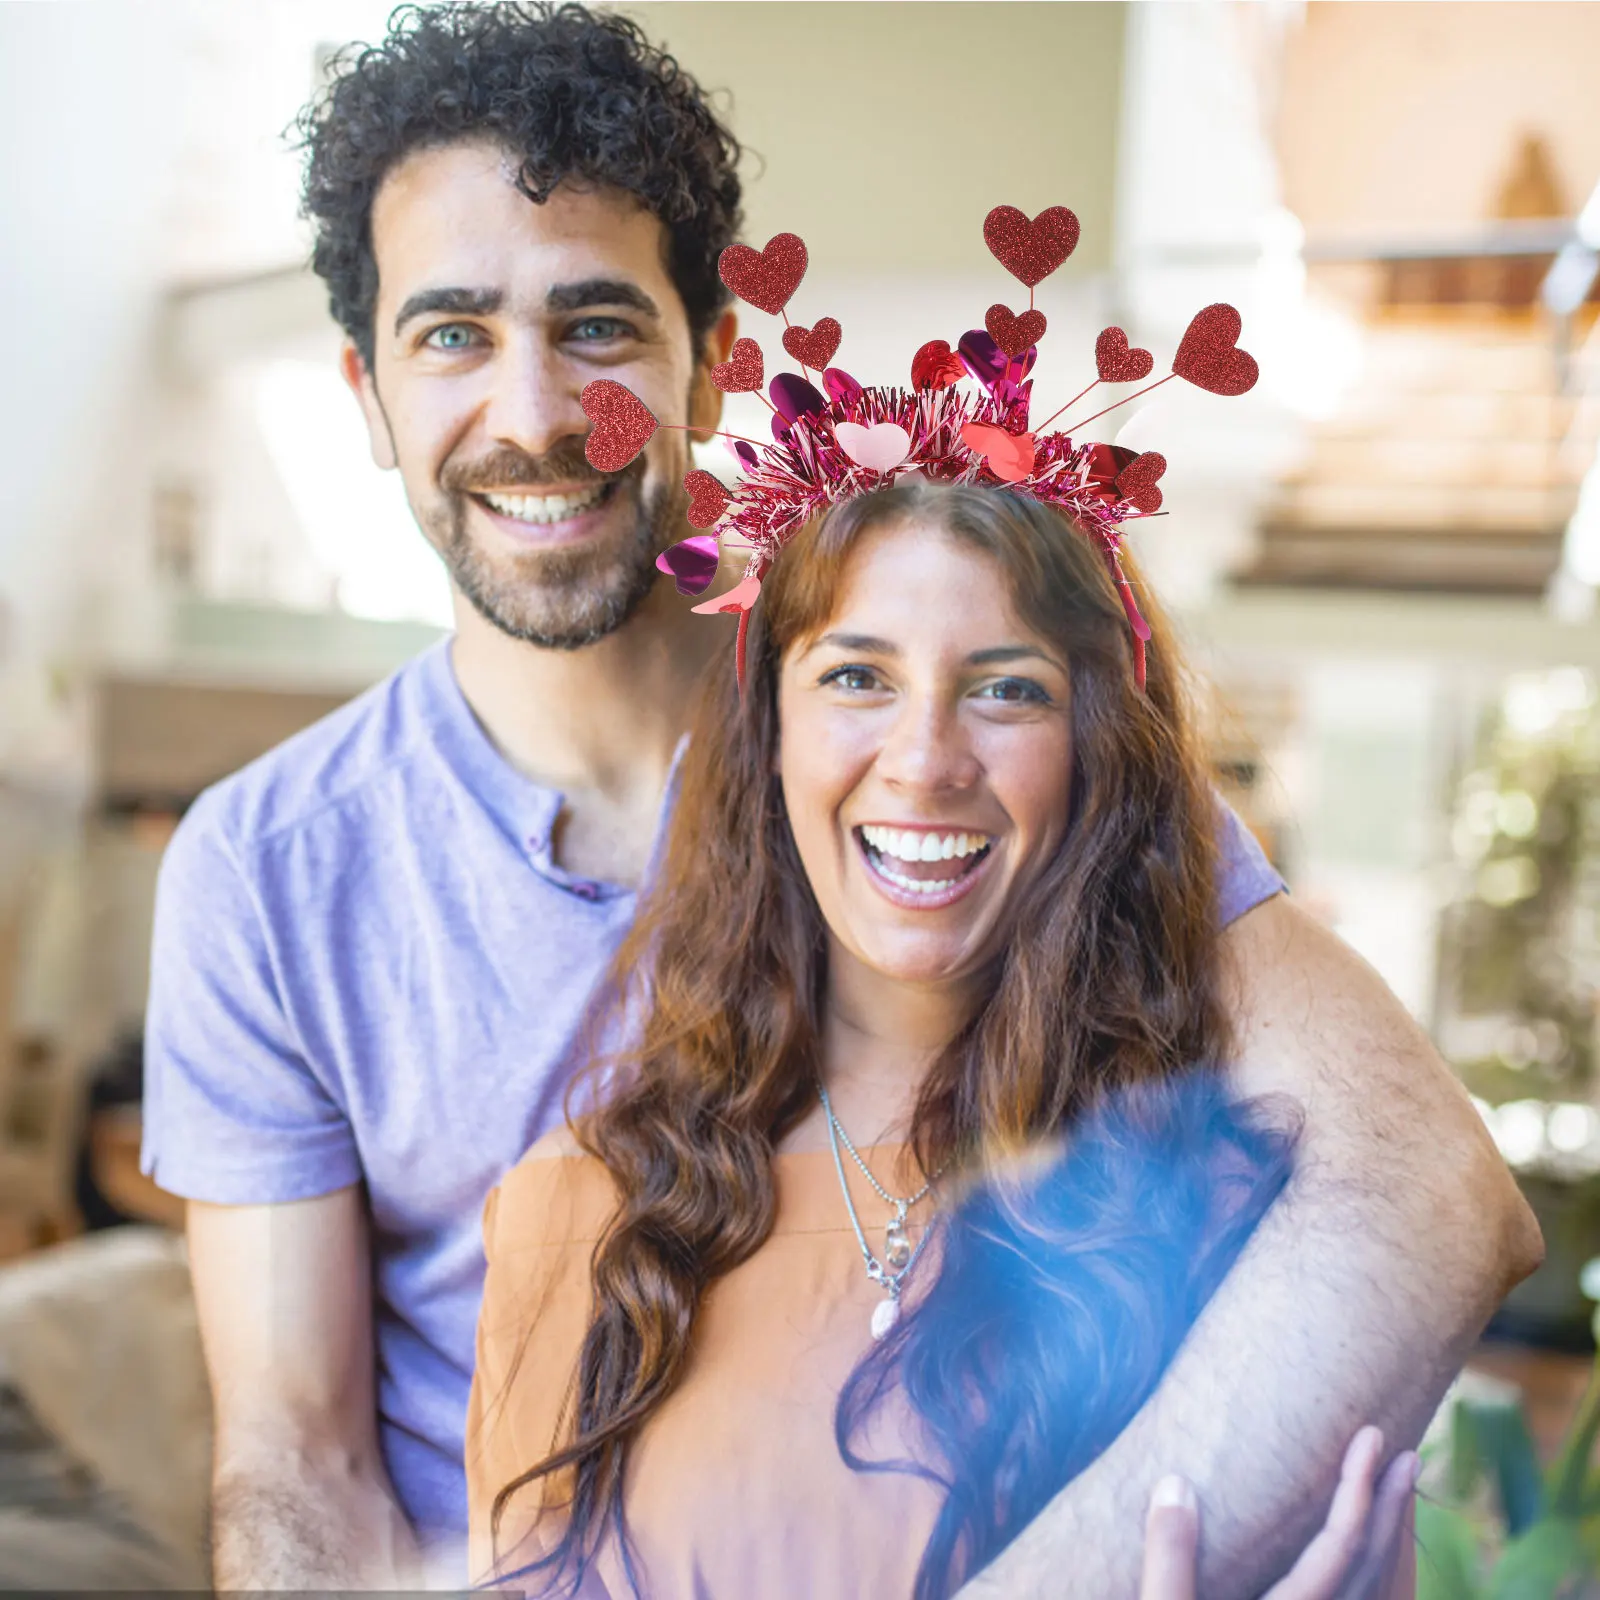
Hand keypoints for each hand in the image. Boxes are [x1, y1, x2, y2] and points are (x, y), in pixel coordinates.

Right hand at [1138, 1426, 1419, 1599]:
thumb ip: (1170, 1561)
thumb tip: (1175, 1481)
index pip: (1340, 1550)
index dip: (1359, 1489)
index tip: (1370, 1437)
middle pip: (1373, 1571)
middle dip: (1389, 1508)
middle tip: (1403, 1452)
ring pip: (1377, 1598)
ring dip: (1389, 1544)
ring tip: (1394, 1497)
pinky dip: (1376, 1583)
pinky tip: (1365, 1566)